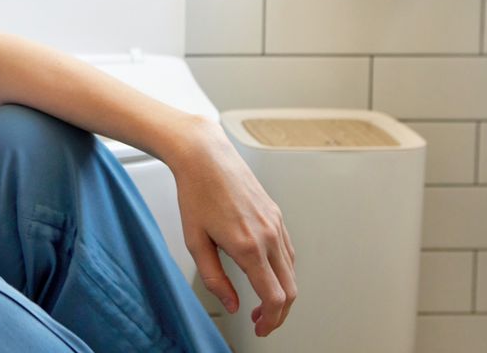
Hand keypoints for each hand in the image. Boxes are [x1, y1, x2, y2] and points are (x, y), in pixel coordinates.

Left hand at [166, 116, 296, 337]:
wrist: (205, 156)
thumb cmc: (196, 192)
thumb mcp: (195, 242)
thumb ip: (215, 279)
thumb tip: (232, 304)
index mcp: (248, 246)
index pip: (273, 297)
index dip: (270, 321)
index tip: (260, 329)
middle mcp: (268, 235)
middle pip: (290, 289)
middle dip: (279, 314)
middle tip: (261, 323)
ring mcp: (275, 223)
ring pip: (292, 271)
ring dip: (282, 293)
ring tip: (261, 303)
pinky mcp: (276, 215)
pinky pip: (288, 251)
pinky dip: (283, 272)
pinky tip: (266, 274)